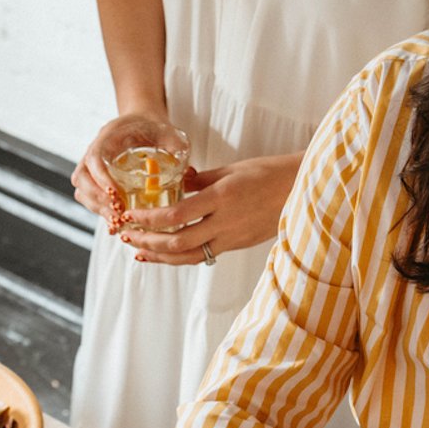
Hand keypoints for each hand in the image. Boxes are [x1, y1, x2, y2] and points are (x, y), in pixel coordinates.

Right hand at [70, 110, 170, 222]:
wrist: (143, 121)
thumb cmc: (154, 126)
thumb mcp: (168, 132)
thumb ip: (175, 148)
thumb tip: (189, 174)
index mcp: (108, 135)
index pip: (94, 158)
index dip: (101, 179)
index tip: (116, 194)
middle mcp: (94, 150)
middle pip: (81, 179)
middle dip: (97, 200)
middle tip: (118, 213)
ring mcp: (92, 166)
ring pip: (82, 190)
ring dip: (98, 208)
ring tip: (117, 221)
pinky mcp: (96, 179)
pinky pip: (90, 197)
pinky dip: (101, 211)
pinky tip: (117, 222)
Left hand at [119, 153, 302, 265]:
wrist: (302, 191)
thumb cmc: (267, 173)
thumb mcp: (231, 170)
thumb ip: (200, 179)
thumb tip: (174, 182)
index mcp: (222, 197)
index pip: (176, 214)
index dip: (149, 219)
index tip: (131, 215)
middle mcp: (225, 222)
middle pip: (177, 242)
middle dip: (147, 242)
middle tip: (126, 236)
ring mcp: (231, 238)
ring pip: (188, 257)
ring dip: (159, 256)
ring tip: (138, 251)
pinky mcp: (236, 246)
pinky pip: (202, 256)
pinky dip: (179, 257)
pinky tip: (162, 255)